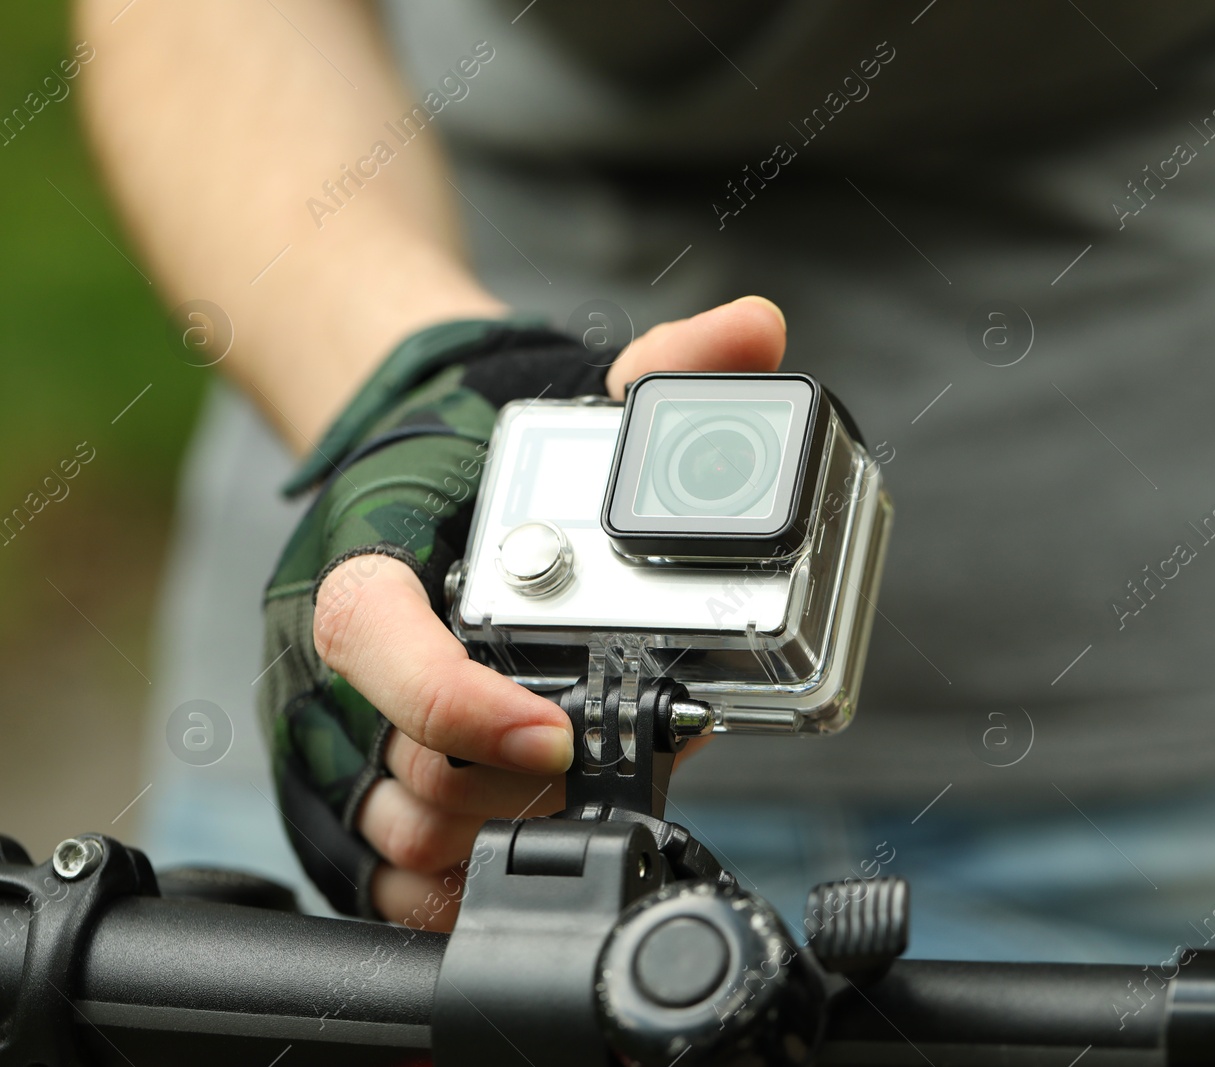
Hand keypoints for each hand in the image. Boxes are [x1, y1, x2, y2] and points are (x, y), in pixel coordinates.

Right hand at [264, 297, 784, 928]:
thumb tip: (752, 330)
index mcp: (377, 556)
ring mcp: (341, 722)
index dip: (452, 698)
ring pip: (401, 828)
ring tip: (563, 781)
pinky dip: (442, 885)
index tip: (553, 725)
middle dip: (514, 774)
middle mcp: (347, 653)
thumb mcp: (577, 388)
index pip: (370, 636)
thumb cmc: (493, 444)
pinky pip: (376, 875)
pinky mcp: (352, 784)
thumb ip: (665, 364)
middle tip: (589, 748)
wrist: (426, 467)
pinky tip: (511, 846)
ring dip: (493, 824)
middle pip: (408, 765)